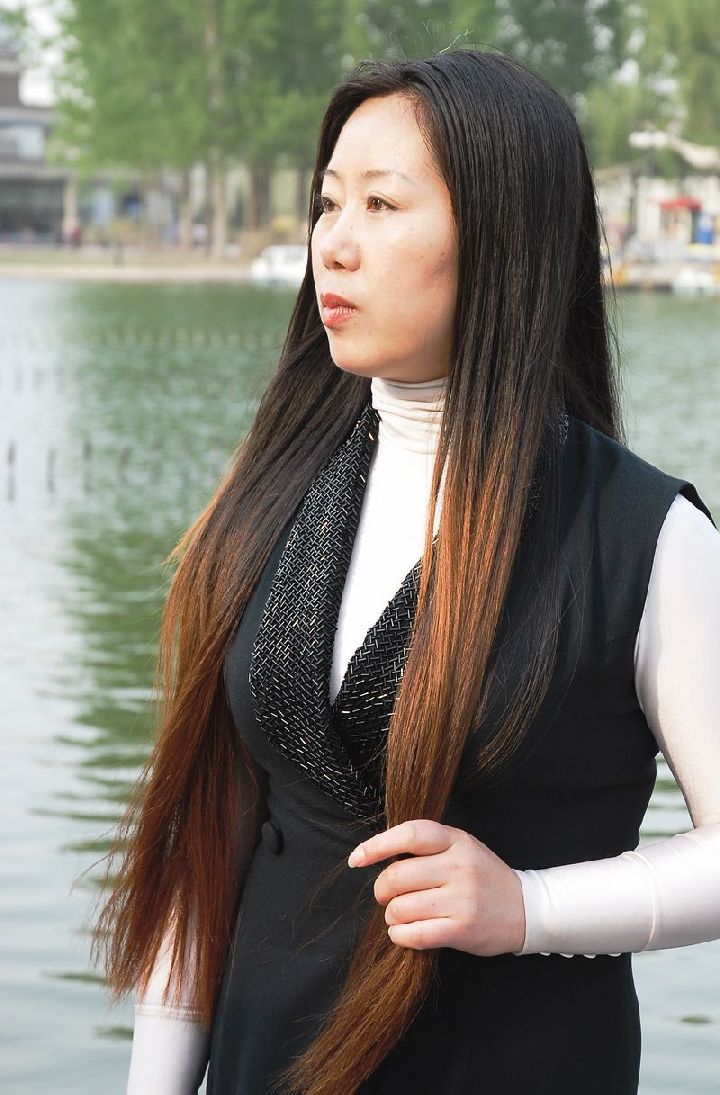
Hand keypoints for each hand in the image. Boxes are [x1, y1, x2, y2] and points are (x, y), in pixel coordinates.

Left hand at [348, 819, 525, 955]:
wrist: (526, 909)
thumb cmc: (484, 877)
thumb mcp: (462, 848)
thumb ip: (428, 847)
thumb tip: (379, 855)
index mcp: (457, 841)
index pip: (410, 834)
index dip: (377, 845)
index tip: (357, 859)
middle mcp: (459, 866)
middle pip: (397, 876)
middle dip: (382, 890)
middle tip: (386, 896)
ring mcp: (462, 899)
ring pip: (401, 907)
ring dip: (392, 916)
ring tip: (400, 916)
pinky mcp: (462, 929)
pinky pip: (414, 934)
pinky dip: (400, 935)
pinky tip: (404, 932)